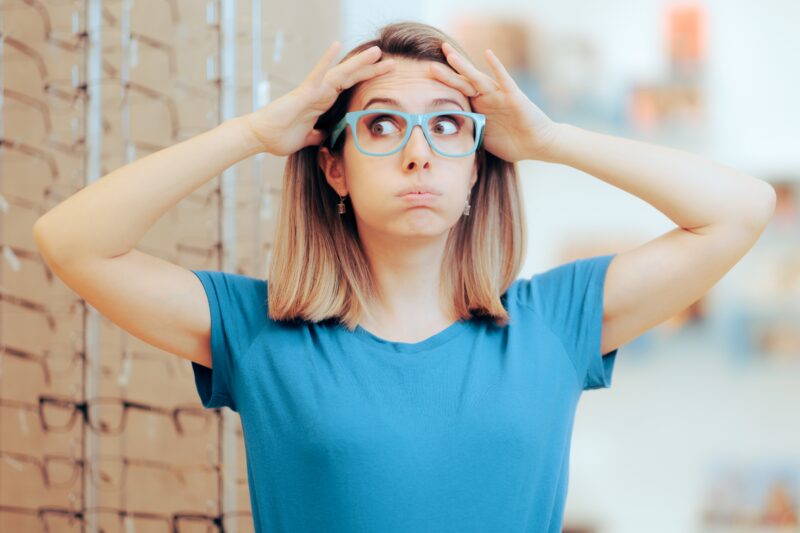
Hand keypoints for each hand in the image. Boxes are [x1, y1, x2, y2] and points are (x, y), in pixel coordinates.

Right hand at [243, 41, 396, 155]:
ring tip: (377, 52)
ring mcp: (313, 90)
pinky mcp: (303, 92)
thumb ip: (318, 135)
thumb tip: (327, 137)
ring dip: (359, 63)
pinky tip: (337, 45)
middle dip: (373, 71)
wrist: (260, 137)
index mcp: (323, 103)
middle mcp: (321, 93)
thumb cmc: (280, 137)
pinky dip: (327, 60)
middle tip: (393, 63)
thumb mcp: (308, 139)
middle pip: (352, 78)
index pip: (351, 89)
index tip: (387, 79)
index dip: (368, 83)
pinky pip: (317, 73)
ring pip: (341, 73)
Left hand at [430, 42, 560, 162]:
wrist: (538, 145)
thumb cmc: (512, 143)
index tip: (421, 81)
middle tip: (428, 62)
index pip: (456, 95)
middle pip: (462, 82)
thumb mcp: (482, 140)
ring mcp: (499, 95)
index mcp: (478, 108)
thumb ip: (467, 135)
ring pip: (477, 78)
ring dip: (463, 66)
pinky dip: (496, 66)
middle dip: (446, 72)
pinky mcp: (514, 96)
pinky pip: (504, 79)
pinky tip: (487, 54)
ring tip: (449, 54)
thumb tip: (444, 144)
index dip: (441, 88)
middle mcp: (487, 98)